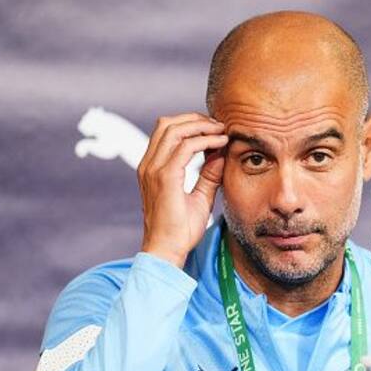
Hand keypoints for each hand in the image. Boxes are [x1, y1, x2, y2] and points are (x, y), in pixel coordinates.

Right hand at [137, 113, 228, 265]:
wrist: (167, 251)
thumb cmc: (180, 230)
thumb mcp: (199, 197)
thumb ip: (208, 175)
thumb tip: (220, 155)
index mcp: (152, 167)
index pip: (167, 131)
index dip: (191, 124)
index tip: (215, 130)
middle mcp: (148, 165)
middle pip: (168, 123)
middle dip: (195, 119)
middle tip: (219, 125)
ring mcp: (153, 170)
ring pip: (174, 129)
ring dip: (201, 125)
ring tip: (221, 131)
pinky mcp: (164, 177)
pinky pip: (185, 147)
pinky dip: (205, 140)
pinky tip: (221, 144)